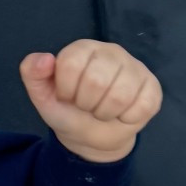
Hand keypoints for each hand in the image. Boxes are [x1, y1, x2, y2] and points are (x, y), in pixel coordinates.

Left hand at [19, 41, 161, 162]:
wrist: (91, 136)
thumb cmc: (68, 110)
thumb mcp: (43, 95)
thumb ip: (32, 73)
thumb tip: (45, 59)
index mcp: (83, 48)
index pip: (71, 64)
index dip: (66, 89)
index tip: (68, 96)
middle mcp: (112, 51)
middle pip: (97, 80)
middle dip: (86, 103)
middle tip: (87, 105)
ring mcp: (136, 67)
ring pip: (120, 95)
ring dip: (105, 113)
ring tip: (102, 110)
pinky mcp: (152, 87)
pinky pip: (141, 106)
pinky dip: (127, 118)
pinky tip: (122, 114)